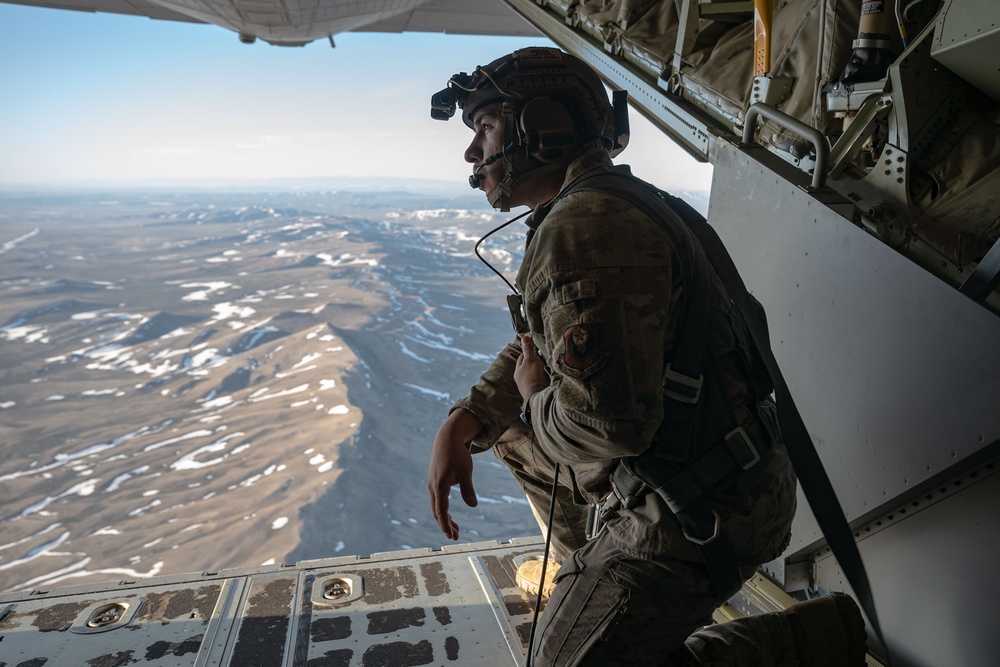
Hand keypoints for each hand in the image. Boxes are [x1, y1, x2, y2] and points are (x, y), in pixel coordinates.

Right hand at [427, 408, 482, 539]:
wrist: (447, 438)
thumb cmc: (457, 454)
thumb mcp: (465, 470)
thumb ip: (468, 488)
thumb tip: (473, 506)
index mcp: (440, 485)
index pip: (441, 510)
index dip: (445, 524)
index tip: (451, 536)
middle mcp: (433, 487)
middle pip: (437, 511)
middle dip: (445, 525)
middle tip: (456, 537)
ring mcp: (432, 484)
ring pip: (436, 506)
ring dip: (444, 518)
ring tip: (456, 529)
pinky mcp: (434, 482)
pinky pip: (437, 500)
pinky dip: (443, 510)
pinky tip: (450, 514)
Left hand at [514, 335, 549, 399]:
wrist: (540, 397)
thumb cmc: (533, 377)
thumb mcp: (530, 360)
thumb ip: (528, 349)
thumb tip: (524, 337)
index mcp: (518, 372)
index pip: (522, 358)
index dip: (528, 352)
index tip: (536, 348)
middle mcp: (522, 380)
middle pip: (529, 366)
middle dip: (536, 361)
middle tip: (544, 357)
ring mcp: (530, 387)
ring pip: (536, 374)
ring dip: (542, 370)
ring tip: (549, 366)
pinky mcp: (538, 392)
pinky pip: (542, 381)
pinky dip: (546, 377)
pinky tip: (551, 376)